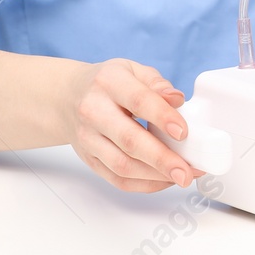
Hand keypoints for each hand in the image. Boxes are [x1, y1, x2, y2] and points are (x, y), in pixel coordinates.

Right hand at [57, 58, 204, 191]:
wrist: (67, 98)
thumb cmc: (107, 83)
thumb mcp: (132, 70)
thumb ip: (157, 84)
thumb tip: (177, 100)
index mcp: (109, 83)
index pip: (138, 100)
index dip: (162, 117)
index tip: (183, 132)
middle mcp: (93, 111)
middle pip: (129, 140)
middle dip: (161, 159)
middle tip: (187, 171)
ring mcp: (88, 139)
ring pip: (122, 166)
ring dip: (155, 176)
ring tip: (182, 176)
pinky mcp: (89, 160)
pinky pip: (116, 179)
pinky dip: (143, 184)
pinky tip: (164, 180)